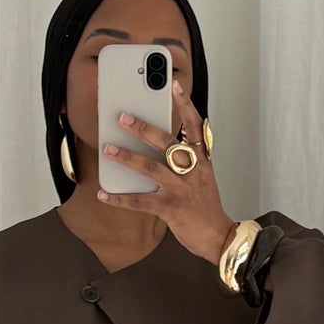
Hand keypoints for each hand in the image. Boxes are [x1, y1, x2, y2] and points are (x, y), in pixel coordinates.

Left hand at [97, 79, 236, 267]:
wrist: (218, 237)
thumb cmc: (206, 207)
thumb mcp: (203, 177)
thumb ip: (186, 160)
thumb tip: (156, 147)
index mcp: (201, 161)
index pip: (195, 127)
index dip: (186, 106)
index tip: (175, 86)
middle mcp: (192, 171)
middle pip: (167, 144)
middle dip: (144, 129)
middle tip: (123, 117)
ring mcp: (182, 190)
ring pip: (152, 168)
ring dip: (128, 157)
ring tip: (108, 149)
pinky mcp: (171, 209)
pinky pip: (141, 202)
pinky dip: (120, 198)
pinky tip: (104, 194)